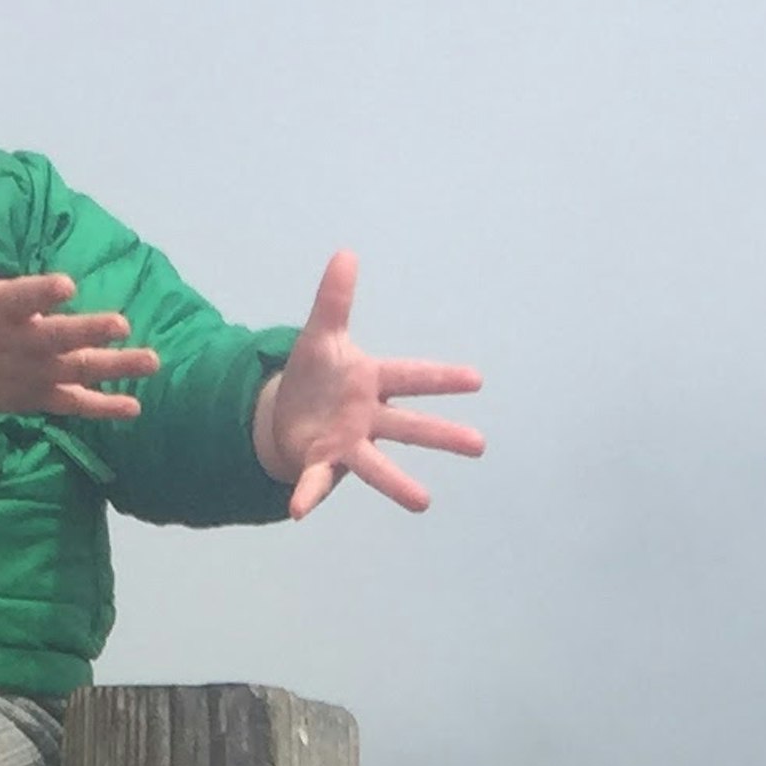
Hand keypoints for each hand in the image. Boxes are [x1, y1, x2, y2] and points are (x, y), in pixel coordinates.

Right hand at [0, 190, 161, 446]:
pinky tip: (134, 405)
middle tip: (121, 323)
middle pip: (56, 339)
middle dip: (89, 332)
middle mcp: (14, 344)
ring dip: (114, 367)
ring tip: (152, 360)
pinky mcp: (34, 398)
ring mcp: (27, 375)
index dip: (43, 293)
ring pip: (75, 371)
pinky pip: (72, 404)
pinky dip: (102, 408)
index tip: (68, 284)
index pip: (21, 299)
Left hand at [250, 251, 484, 516]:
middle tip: (479, 445)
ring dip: (398, 484)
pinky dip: (308, 496)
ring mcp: (348, 445)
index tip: (477, 380)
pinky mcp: (320, 465)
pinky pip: (316, 483)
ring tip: (424, 503)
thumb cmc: (315, 375)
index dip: (443, 378)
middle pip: (409, 426)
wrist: (286, 414)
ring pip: (376, 465)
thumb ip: (334, 299)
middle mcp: (368, 418)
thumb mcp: (321, 334)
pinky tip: (297, 511)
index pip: (413, 377)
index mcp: (372, 382)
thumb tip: (345, 254)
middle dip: (442, 434)